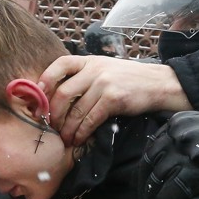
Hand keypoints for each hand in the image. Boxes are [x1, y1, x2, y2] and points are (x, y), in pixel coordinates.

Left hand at [38, 55, 191, 146]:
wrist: (159, 84)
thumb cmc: (131, 80)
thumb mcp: (106, 69)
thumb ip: (85, 76)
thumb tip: (60, 95)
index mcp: (89, 60)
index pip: (59, 65)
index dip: (44, 81)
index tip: (40, 99)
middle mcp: (94, 69)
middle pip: (63, 92)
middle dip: (54, 113)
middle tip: (51, 126)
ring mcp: (104, 83)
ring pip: (76, 109)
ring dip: (68, 128)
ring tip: (66, 138)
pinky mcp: (113, 99)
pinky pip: (91, 119)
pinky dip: (82, 131)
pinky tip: (80, 138)